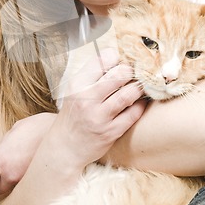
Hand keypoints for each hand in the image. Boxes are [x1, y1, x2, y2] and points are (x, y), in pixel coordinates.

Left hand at [0, 112, 55, 195]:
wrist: (68, 134)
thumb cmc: (44, 128)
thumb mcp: (16, 130)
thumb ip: (4, 147)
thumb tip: (0, 155)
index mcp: (2, 159)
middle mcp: (13, 175)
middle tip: (8, 166)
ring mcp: (27, 183)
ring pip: (12, 189)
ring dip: (15, 180)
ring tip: (26, 164)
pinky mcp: (39, 187)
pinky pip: (28, 188)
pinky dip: (30, 180)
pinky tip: (37, 166)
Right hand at [56, 48, 146, 167]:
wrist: (64, 147)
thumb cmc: (73, 115)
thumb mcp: (75, 90)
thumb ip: (93, 75)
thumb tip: (119, 59)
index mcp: (77, 84)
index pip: (102, 59)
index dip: (116, 57)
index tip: (121, 60)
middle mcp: (87, 99)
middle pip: (119, 75)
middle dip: (131, 71)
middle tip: (135, 73)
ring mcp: (99, 117)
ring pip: (128, 94)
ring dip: (138, 88)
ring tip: (140, 86)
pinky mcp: (110, 132)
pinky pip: (133, 114)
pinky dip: (140, 106)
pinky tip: (140, 102)